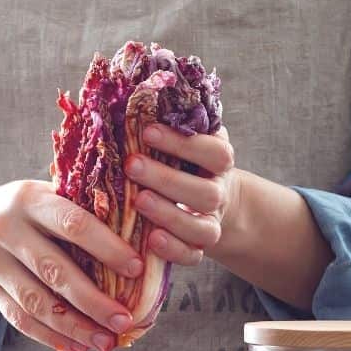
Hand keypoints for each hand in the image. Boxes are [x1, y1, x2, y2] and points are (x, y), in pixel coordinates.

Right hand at [0, 180, 143, 350]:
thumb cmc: (35, 211)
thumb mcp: (53, 196)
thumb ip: (88, 210)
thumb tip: (148, 239)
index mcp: (29, 198)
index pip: (72, 224)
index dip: (107, 247)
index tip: (137, 269)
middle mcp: (4, 228)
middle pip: (53, 270)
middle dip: (93, 301)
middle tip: (124, 321)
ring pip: (35, 302)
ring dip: (73, 327)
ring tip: (104, 342)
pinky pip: (19, 319)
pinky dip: (50, 337)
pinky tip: (77, 346)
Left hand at [124, 124, 237, 264]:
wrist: (206, 201)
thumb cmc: (183, 162)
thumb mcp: (184, 139)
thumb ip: (170, 123)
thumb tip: (137, 93)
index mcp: (219, 161)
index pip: (213, 152)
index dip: (183, 143)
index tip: (147, 131)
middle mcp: (218, 193)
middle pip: (206, 192)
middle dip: (167, 179)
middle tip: (131, 165)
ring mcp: (210, 223)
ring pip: (201, 228)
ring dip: (169, 215)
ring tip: (138, 201)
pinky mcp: (198, 248)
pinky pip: (193, 256)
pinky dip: (174, 251)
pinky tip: (151, 240)